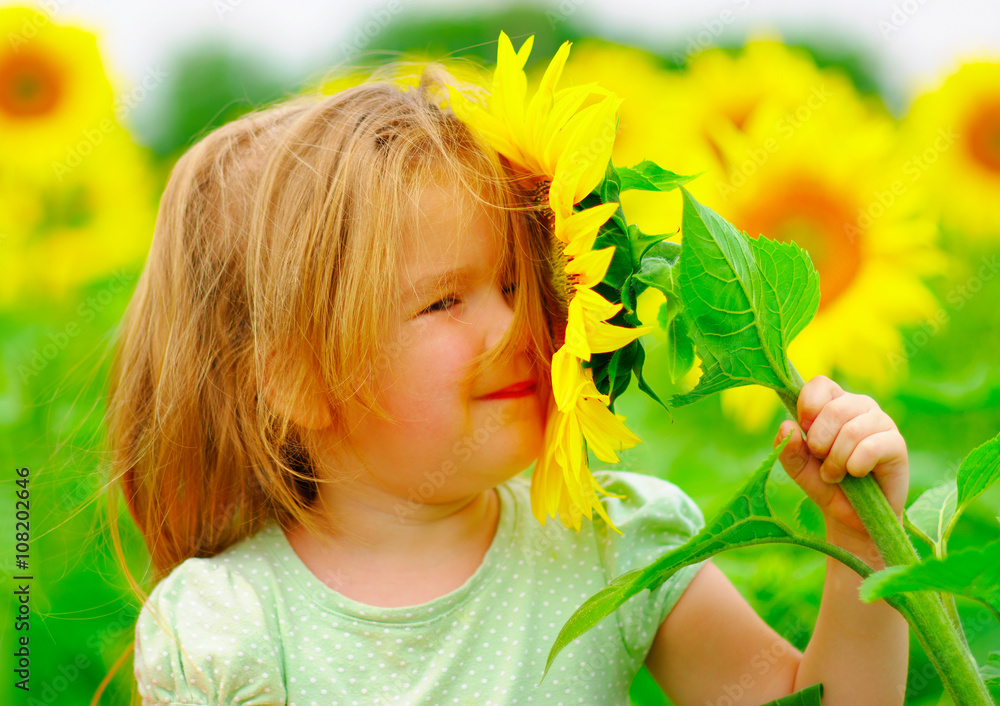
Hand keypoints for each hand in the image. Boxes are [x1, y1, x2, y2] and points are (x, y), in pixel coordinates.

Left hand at [774, 376, 908, 543]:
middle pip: (834, 408)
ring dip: (836, 460)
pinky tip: (856, 474)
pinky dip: (855, 465)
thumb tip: (786, 425)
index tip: (804, 430)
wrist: (852, 516)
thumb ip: (788, 447)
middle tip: (821, 461)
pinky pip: (871, 446)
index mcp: (833, 402)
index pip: (820, 384)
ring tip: (834, 475)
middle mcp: (859, 406)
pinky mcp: (896, 443)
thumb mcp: (798, 467)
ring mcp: (880, 422)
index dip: (807, 406)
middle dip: (819, 442)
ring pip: (852, 430)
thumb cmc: (825, 483)